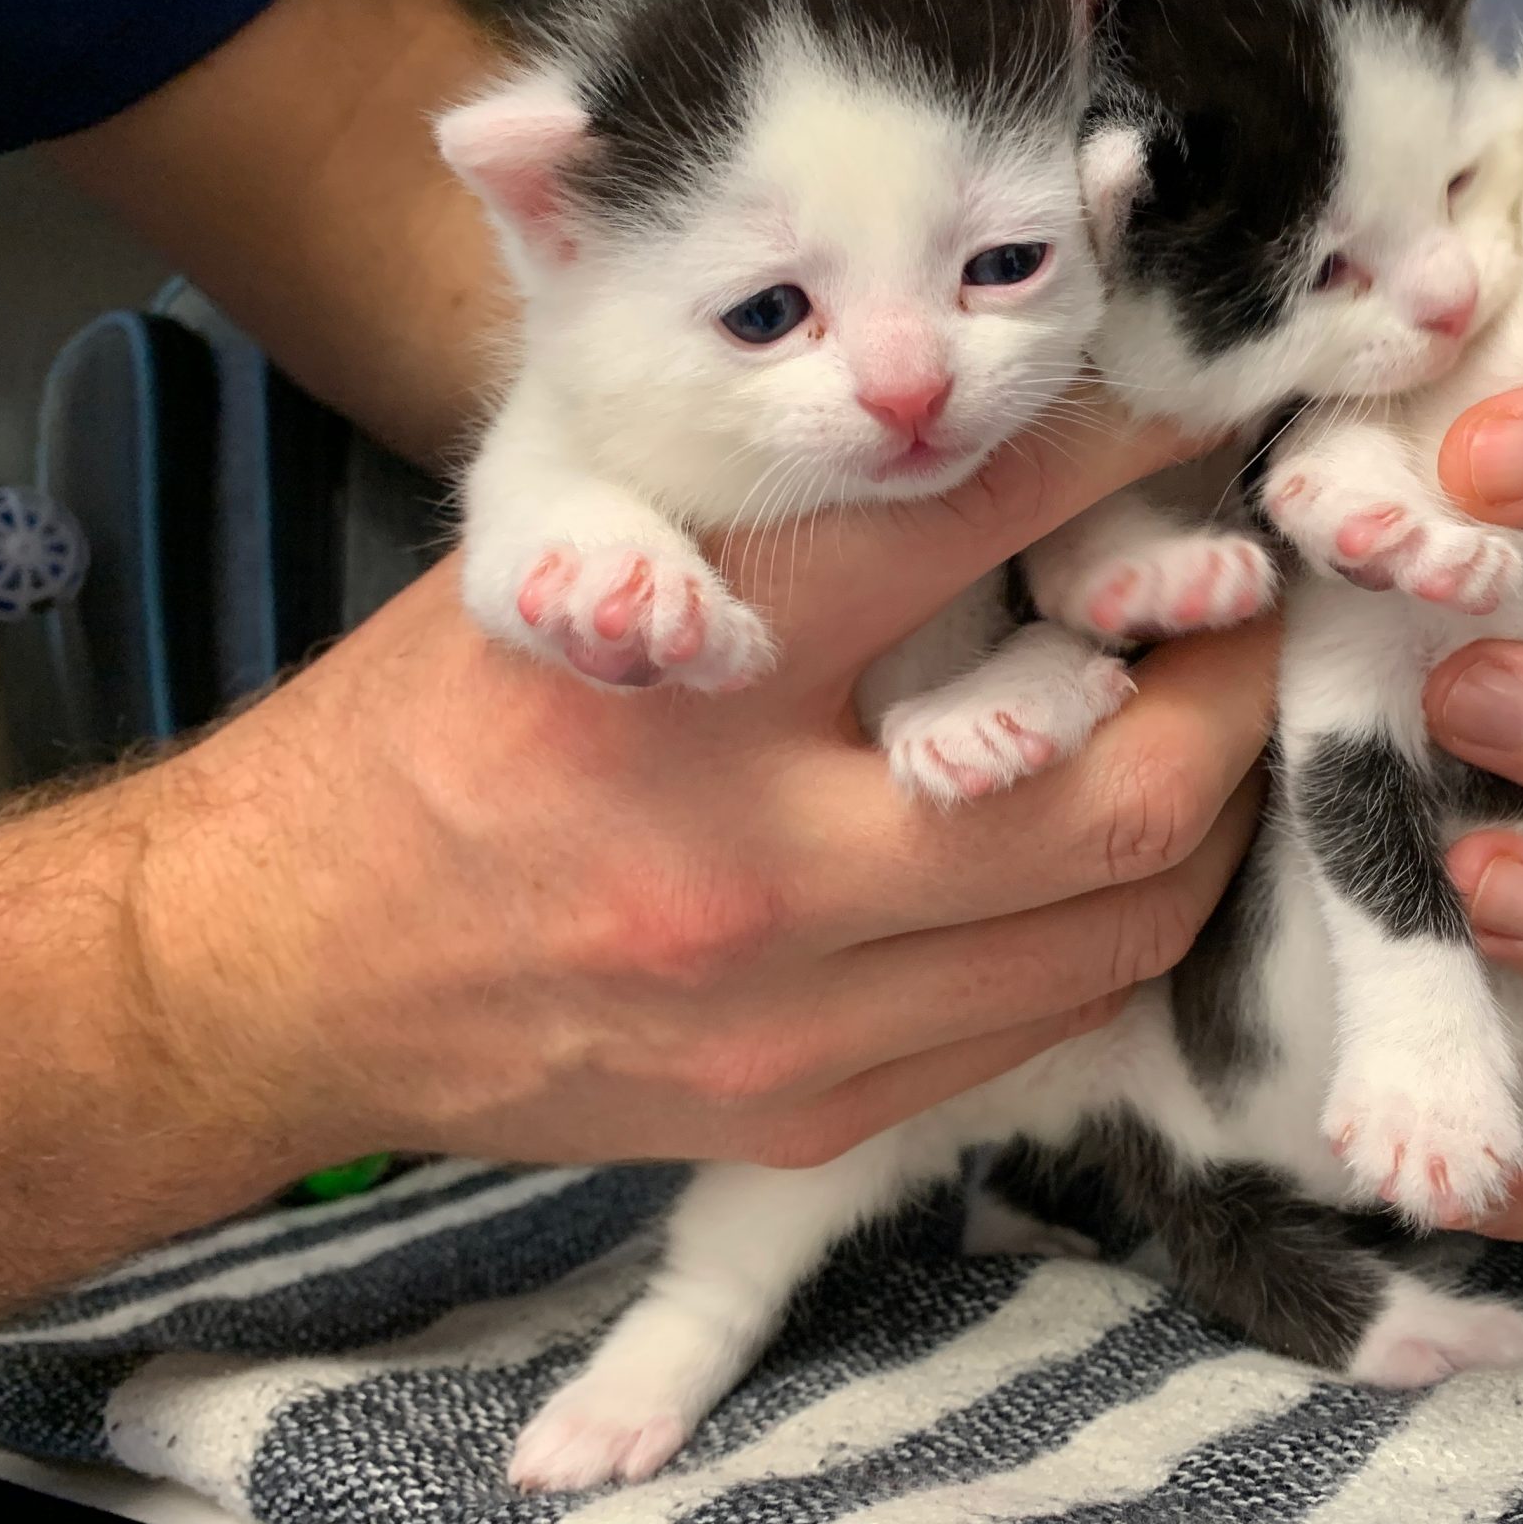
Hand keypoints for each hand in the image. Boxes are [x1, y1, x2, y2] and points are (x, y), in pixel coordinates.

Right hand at [133, 406, 1275, 1172]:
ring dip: (1201, 818)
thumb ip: (763, 503)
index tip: (1206, 406)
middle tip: (1248, 608)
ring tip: (1203, 726)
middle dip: (1231, 690)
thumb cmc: (422, 732)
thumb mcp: (564, 554)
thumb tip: (970, 421)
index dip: (1118, 454)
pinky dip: (1105, 925)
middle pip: (1109, 791)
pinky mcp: (807, 1118)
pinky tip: (1105, 850)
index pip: (955, 533)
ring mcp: (792, 1025)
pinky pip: (1037, 1023)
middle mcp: (748, 874)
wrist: (274, 970)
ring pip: (1111, 932)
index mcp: (674, 686)